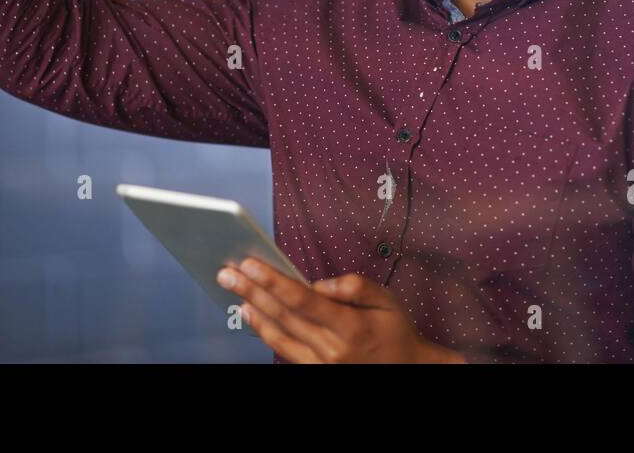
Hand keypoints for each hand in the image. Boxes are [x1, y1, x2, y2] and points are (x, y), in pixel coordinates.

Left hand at [216, 258, 466, 363]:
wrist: (405, 369)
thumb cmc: (394, 331)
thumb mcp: (387, 300)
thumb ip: (355, 286)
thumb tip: (320, 283)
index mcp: (349, 326)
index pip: (303, 300)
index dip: (274, 282)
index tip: (252, 264)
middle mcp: (330, 348)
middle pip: (283, 315)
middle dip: (252, 290)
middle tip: (227, 272)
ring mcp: (320, 363)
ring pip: (278, 334)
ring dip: (253, 309)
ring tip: (233, 289)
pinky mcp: (314, 370)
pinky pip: (283, 349)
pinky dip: (264, 331)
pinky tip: (251, 313)